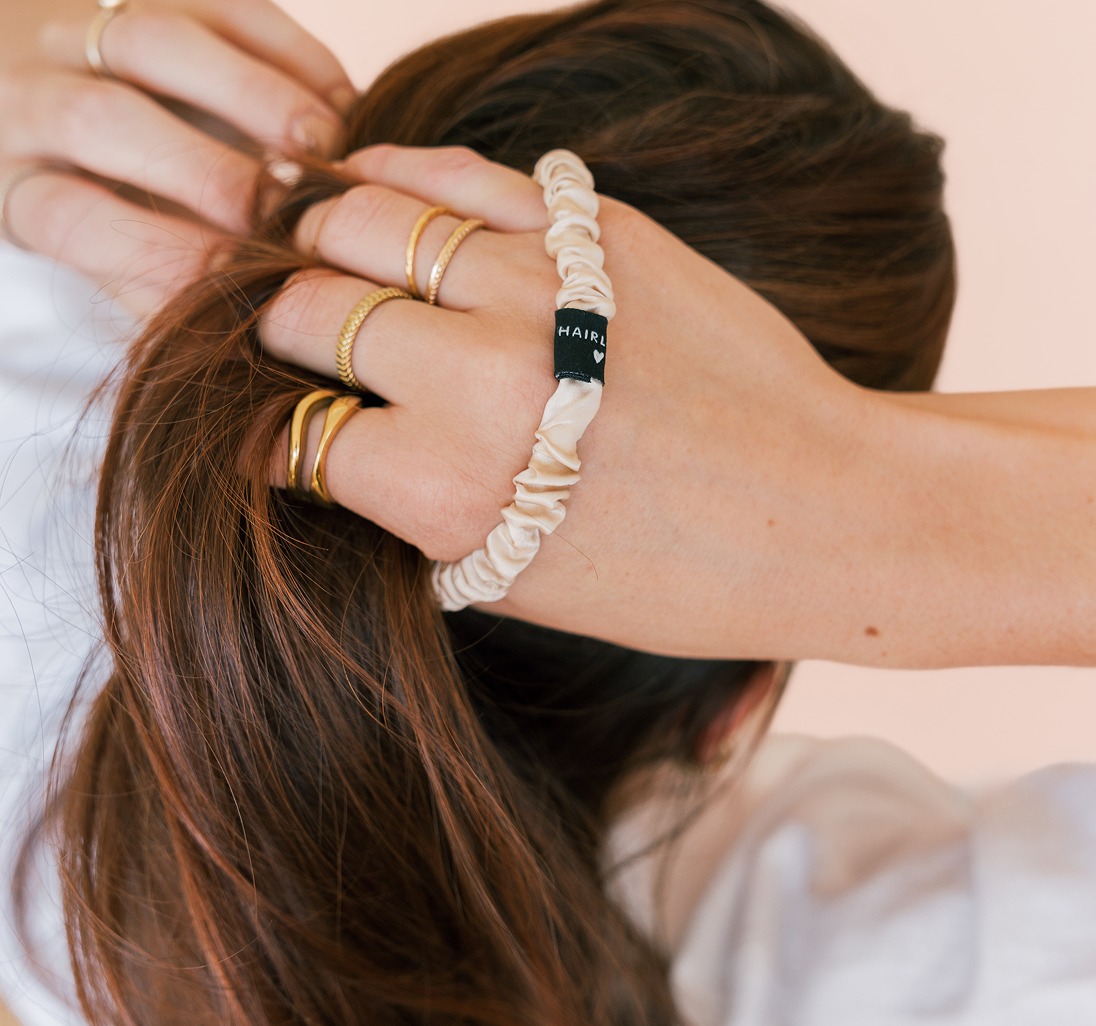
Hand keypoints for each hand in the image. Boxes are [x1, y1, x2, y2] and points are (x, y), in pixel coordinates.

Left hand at [0, 0, 352, 315]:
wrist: (53, 102)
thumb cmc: (97, 211)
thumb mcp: (107, 264)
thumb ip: (154, 290)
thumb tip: (234, 331)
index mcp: (15, 183)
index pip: (67, 218)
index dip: (157, 252)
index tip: (240, 282)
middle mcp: (34, 97)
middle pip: (107, 122)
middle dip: (214, 175)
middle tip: (293, 222)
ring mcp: (86, 30)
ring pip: (161, 41)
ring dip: (258, 98)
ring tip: (326, 150)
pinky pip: (229, 6)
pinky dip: (295, 55)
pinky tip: (341, 106)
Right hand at [260, 144, 887, 660]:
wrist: (816, 510)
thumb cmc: (666, 573)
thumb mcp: (511, 582)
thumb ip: (404, 514)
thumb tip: (322, 445)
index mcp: (441, 491)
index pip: (289, 430)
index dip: (270, 430)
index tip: (280, 422)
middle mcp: (475, 380)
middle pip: (304, 310)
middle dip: (279, 327)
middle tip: (293, 335)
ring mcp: (538, 289)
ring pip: (361, 219)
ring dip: (321, 238)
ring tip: (319, 252)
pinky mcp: (597, 232)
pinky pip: (459, 175)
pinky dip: (397, 175)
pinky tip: (373, 186)